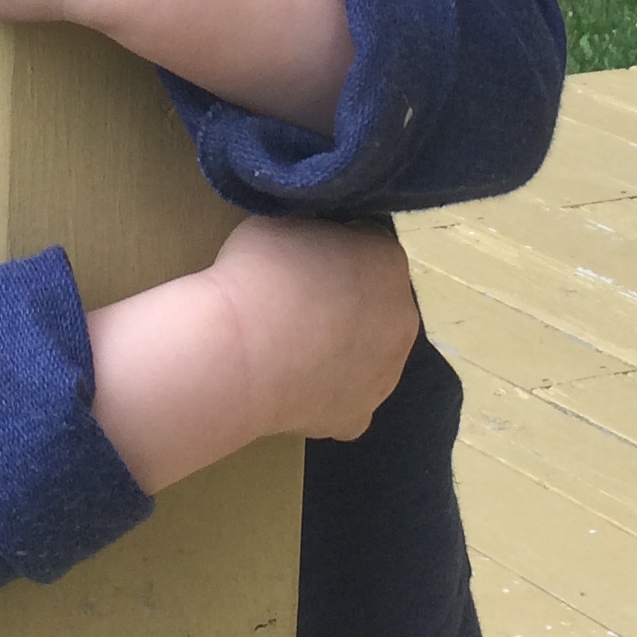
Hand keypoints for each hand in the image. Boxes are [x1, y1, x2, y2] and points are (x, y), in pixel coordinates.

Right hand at [87, 217, 419, 493]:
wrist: (234, 353)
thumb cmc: (255, 275)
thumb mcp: (286, 220)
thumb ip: (316, 229)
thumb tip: (316, 242)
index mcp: (388, 262)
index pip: (370, 250)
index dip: (336, 253)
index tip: (303, 261)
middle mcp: (402, 318)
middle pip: (378, 305)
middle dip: (349, 304)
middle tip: (298, 307)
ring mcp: (385, 374)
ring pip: (369, 356)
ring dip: (343, 351)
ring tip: (292, 351)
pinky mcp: (359, 417)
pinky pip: (346, 401)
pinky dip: (325, 395)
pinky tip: (293, 386)